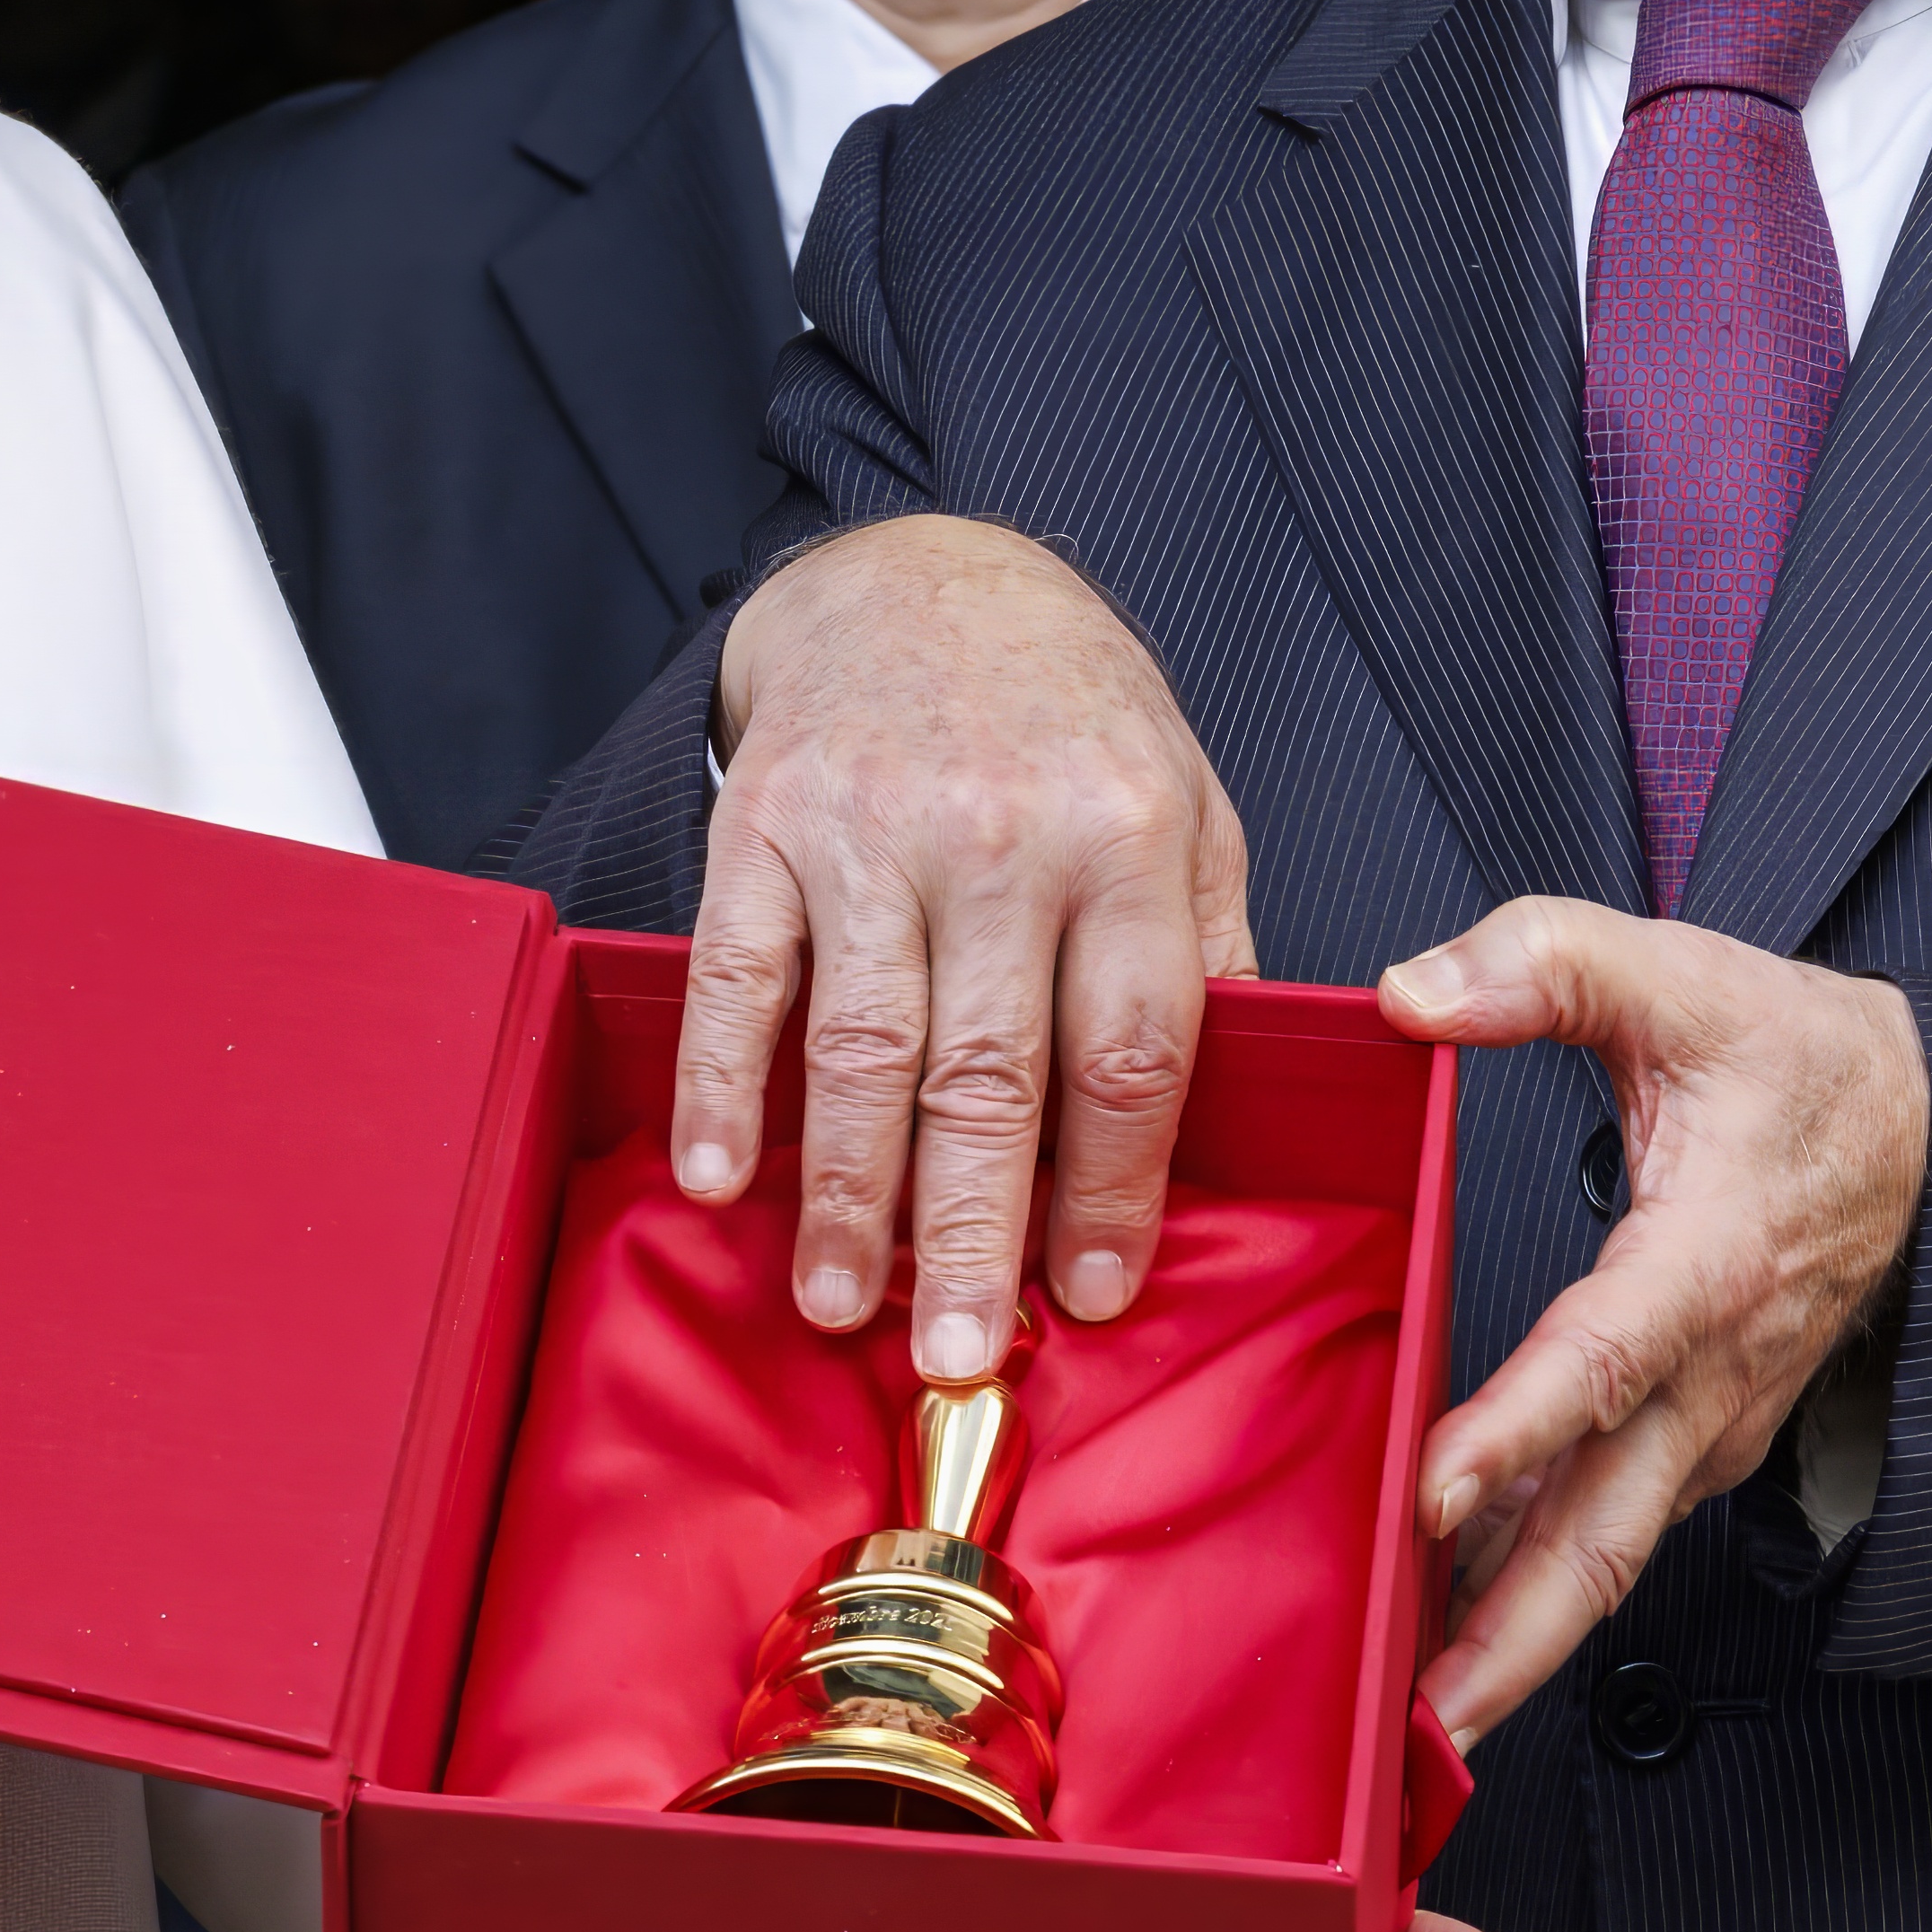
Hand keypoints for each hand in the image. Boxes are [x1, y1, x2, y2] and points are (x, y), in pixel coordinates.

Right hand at [680, 522, 1254, 1378]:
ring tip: (841, 1303)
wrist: (921, 576)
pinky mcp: (767, 822)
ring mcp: (876, 830)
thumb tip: (1212, 1119)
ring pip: (868, 1044)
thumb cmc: (1067, 714)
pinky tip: (719, 1178)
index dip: (1111, 1189)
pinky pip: (742, 973)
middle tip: (955, 1355)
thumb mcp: (1187, 802)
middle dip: (971, 1233)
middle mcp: (1007, 837)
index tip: (1090, 1293)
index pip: (1133, 1051)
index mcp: (1131, 839)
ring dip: (848, 1193)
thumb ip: (1204, 948)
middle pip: (992, 1075)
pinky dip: (725, 1084)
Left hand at [1380, 898, 1931, 1741]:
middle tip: (1426, 1717)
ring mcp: (1713, 1420)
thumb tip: (1413, 994)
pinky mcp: (1700, 1439)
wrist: (1921, 1130)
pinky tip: (1456, 1629)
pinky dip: (1539, 1590)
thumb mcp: (1676, 974)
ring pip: (1610, 1550)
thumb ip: (1542, 963)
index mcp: (1708, 1255)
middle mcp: (1716, 1368)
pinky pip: (1613, 1529)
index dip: (1521, 1430)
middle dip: (1518, 1632)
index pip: (1605, 1357)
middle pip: (1611, 1525)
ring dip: (1521, 1636)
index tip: (1432, 1496)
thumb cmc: (1796, 1061)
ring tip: (1418, 1718)